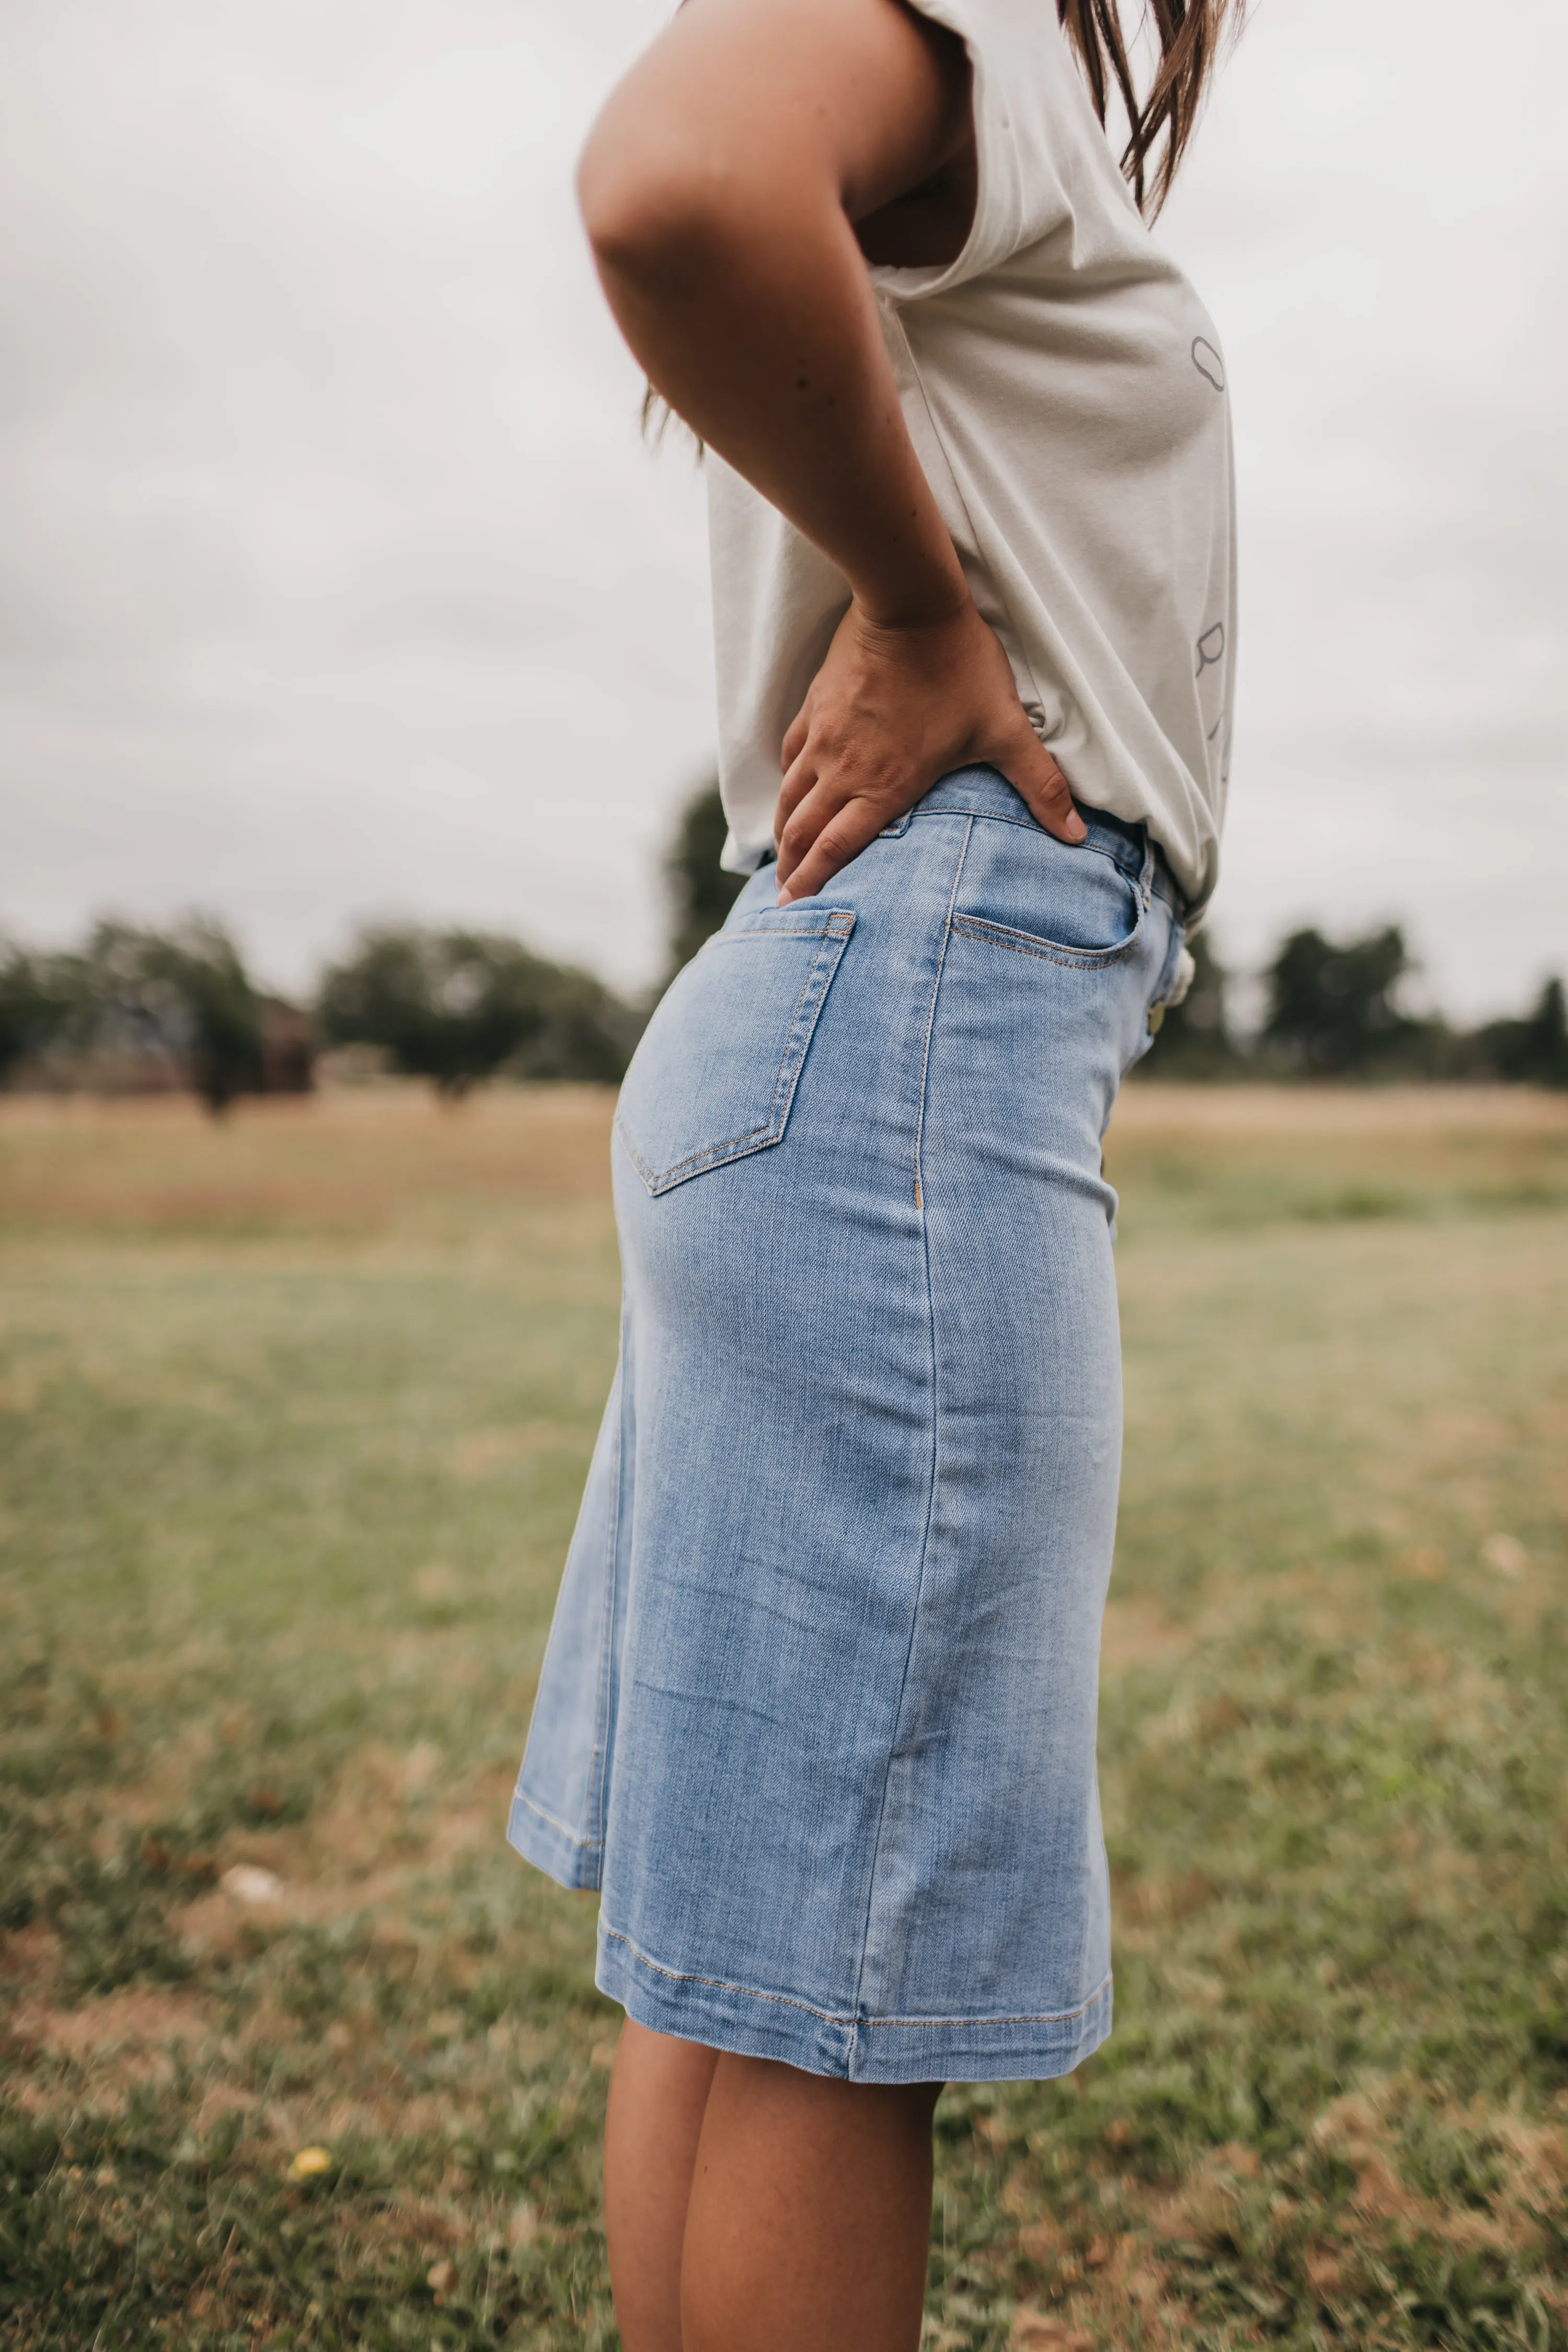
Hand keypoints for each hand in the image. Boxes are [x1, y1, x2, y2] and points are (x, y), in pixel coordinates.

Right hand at [773, 594, 1083, 901]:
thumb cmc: (959, 667)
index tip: (793, 908)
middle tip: (782, 898)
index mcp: (885, 785)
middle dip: (790, 868)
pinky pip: (790, 753)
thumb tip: (1077, 834)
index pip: (836, 847)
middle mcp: (844, 768)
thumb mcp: (1005, 730)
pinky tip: (788, 790)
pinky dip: (786, 781)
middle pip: (802, 830)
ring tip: (779, 857)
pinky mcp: (816, 707)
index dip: (812, 882)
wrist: (910, 603)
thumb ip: (1040, 786)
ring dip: (782, 831)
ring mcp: (824, 737)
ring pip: (790, 796)